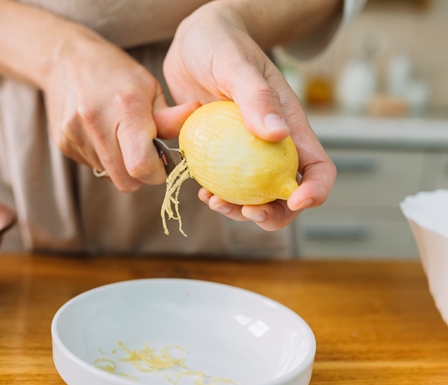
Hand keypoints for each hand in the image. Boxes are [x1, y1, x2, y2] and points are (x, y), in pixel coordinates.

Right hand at [42, 25, 196, 191]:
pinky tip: (102, 133)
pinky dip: (103, 157)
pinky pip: (93, 166)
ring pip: (109, 175)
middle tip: (144, 154)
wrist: (66, 59)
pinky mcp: (63, 143)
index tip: (161, 164)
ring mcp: (75, 135)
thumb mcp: (150, 88)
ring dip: (120, 164)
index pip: (140, 165)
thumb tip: (194, 138)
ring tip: (119, 135)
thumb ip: (170, 119)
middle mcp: (96, 123)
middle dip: (139, 175)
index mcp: (125, 108)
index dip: (155, 173)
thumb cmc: (117, 73)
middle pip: (125, 181)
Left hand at [163, 2, 335, 229]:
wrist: (194, 42)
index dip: (315, 192)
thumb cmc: (222, 44)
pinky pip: (223, 185)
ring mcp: (244, 153)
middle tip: (244, 210)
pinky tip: (200, 191)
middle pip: (285, 195)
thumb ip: (257, 96)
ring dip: (238, 209)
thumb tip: (277, 135)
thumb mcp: (238, 65)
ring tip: (212, 201)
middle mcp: (271, 146)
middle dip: (272, 214)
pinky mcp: (219, 154)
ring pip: (252, 196)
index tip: (296, 201)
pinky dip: (216, 196)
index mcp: (289, 127)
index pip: (317, 168)